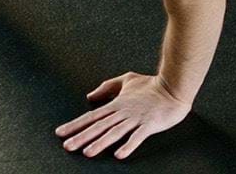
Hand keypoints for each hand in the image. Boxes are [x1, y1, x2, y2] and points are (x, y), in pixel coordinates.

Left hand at [55, 71, 191, 159]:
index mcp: (117, 104)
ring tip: (87, 153)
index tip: (61, 133)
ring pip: (114, 132)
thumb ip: (107, 87)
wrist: (174, 87)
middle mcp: (123, 112)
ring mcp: (136, 119)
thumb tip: (90, 95)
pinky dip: (128, 145)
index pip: (92, 116)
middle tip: (67, 146)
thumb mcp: (126, 80)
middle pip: (99, 126)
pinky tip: (118, 154)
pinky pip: (137, 137)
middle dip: (82, 137)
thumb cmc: (151, 84)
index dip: (75, 125)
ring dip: (100, 143)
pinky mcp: (149, 125)